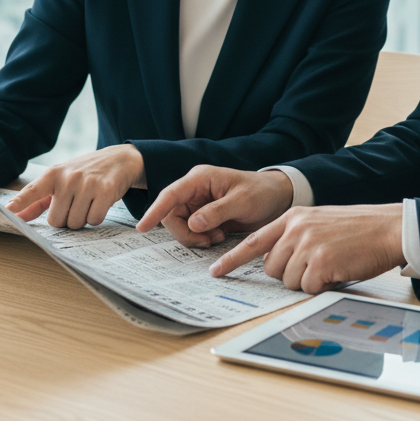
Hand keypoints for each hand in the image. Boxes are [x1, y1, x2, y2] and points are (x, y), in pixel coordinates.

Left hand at [5, 144, 145, 227]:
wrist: (120, 159)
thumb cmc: (85, 173)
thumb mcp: (61, 180)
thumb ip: (38, 200)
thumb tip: (16, 216)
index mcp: (54, 174)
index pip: (33, 190)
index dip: (20, 202)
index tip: (6, 211)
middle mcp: (69, 178)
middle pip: (57, 221)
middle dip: (67, 219)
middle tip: (76, 204)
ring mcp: (87, 183)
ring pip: (76, 223)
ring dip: (83, 219)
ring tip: (89, 202)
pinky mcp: (106, 191)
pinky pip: (94, 220)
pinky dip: (96, 217)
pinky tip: (100, 203)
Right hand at [136, 165, 293, 246]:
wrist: (276, 197)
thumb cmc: (261, 192)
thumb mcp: (242, 201)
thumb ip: (217, 211)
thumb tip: (192, 223)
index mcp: (200, 178)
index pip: (171, 194)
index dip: (155, 210)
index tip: (143, 227)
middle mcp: (195, 190)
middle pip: (171, 214)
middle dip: (184, 232)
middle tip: (206, 241)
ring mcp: (198, 203)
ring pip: (180, 225)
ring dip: (193, 237)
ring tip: (216, 238)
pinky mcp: (203, 216)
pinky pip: (191, 231)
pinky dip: (200, 239)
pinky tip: (217, 237)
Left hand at [209, 204, 404, 294]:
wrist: (388, 228)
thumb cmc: (358, 229)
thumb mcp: (319, 222)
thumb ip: (295, 236)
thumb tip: (275, 263)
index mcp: (293, 217)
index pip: (254, 241)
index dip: (232, 259)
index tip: (215, 271)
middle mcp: (296, 228)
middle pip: (271, 268)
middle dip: (289, 274)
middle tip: (315, 266)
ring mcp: (307, 245)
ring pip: (289, 281)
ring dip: (308, 281)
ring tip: (330, 265)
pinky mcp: (321, 262)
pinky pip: (309, 288)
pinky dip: (323, 286)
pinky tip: (338, 271)